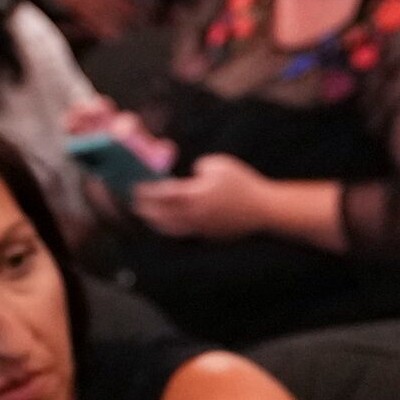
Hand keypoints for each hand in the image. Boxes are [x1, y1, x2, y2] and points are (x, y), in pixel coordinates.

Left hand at [133, 153, 271, 239]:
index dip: (146, 191)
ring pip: (169, 229)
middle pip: (160, 214)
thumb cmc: (244, 184)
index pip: (161, 194)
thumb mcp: (220, 164)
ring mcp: (201, 228)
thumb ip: (199, 168)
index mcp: (194, 195)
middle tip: (135, 202)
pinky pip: (183, 234)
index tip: (136, 186)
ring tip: (147, 216)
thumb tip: (192, 176)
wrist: (265, 210)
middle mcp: (193, 214)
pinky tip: (168, 225)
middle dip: (145, 208)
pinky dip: (171, 230)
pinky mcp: (208, 236)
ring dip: (155, 222)